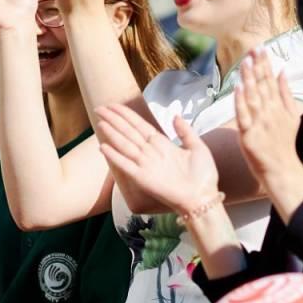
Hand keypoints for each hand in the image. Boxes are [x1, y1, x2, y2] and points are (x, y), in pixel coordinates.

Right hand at [95, 104, 218, 215]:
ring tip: (99, 122)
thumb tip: (175, 115)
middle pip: (128, 132)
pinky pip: (125, 165)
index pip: (139, 125)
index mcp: (162, 144)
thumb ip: (185, 131)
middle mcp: (150, 153)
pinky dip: (114, 157)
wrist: (203, 197)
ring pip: (124, 145)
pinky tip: (103, 148)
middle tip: (99, 108)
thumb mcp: (197, 147)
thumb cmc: (203, 175)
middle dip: (114, 119)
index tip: (114, 105)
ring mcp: (145, 165)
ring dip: (112, 134)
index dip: (126, 115)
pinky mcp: (142, 178)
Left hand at [234, 49, 302, 189]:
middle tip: (253, 48)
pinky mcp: (249, 135)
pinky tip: (239, 88)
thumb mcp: (292, 116)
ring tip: (245, 62)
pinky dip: (241, 102)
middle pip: (262, 85)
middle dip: (257, 66)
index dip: (265, 63)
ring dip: (249, 79)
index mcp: (278, 106)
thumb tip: (283, 71)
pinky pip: (244, 116)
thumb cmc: (284, 144)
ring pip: (253, 96)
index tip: (260, 48)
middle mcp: (270, 111)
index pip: (270, 80)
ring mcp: (260, 123)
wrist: (282, 170)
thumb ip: (286, 93)